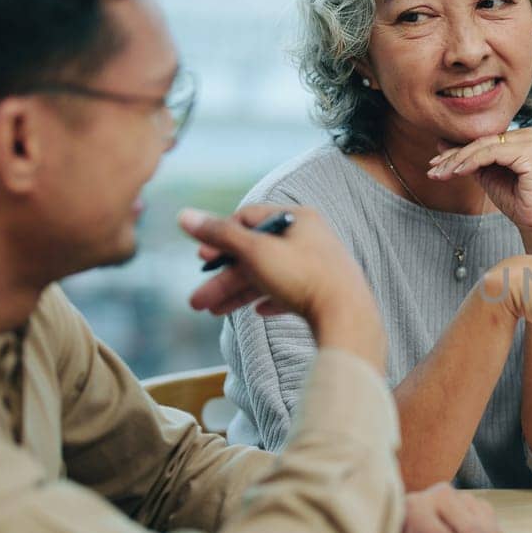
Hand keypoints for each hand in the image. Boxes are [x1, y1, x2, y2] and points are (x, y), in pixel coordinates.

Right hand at [181, 205, 382, 367]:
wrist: (347, 317)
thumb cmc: (303, 277)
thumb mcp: (255, 252)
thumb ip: (219, 234)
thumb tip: (184, 215)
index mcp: (298, 218)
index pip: (250, 217)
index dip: (222, 235)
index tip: (202, 258)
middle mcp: (310, 238)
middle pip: (255, 253)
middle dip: (223, 278)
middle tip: (197, 300)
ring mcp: (319, 266)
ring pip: (269, 276)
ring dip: (239, 293)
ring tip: (213, 312)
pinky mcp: (325, 292)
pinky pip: (291, 293)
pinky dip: (270, 300)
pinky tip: (259, 312)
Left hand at [429, 129, 531, 251]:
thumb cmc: (517, 201)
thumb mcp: (487, 175)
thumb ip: (470, 159)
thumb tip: (442, 143)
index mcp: (520, 138)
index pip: (482, 141)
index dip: (456, 152)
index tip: (434, 165)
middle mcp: (528, 135)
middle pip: (481, 142)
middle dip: (453, 157)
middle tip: (432, 170)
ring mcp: (530, 141)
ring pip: (484, 146)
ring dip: (458, 160)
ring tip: (440, 174)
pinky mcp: (529, 152)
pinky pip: (492, 153)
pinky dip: (471, 162)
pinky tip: (457, 173)